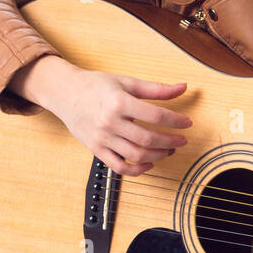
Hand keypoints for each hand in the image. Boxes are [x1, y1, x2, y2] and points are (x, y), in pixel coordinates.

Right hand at [24, 58, 192, 175]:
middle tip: (182, 140)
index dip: (175, 121)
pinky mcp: (96, 150)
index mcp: (119, 102)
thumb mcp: (127, 82)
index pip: (155, 116)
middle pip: (147, 138)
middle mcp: (110, 122)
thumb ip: (156, 88)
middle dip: (170, 141)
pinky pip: (119, 167)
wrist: (65, 93)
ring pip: (136, 155)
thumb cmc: (96, 86)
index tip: (187, 123)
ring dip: (158, 156)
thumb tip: (183, 87)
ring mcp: (102, 138)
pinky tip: (150, 164)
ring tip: (169, 150)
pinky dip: (137, 170)